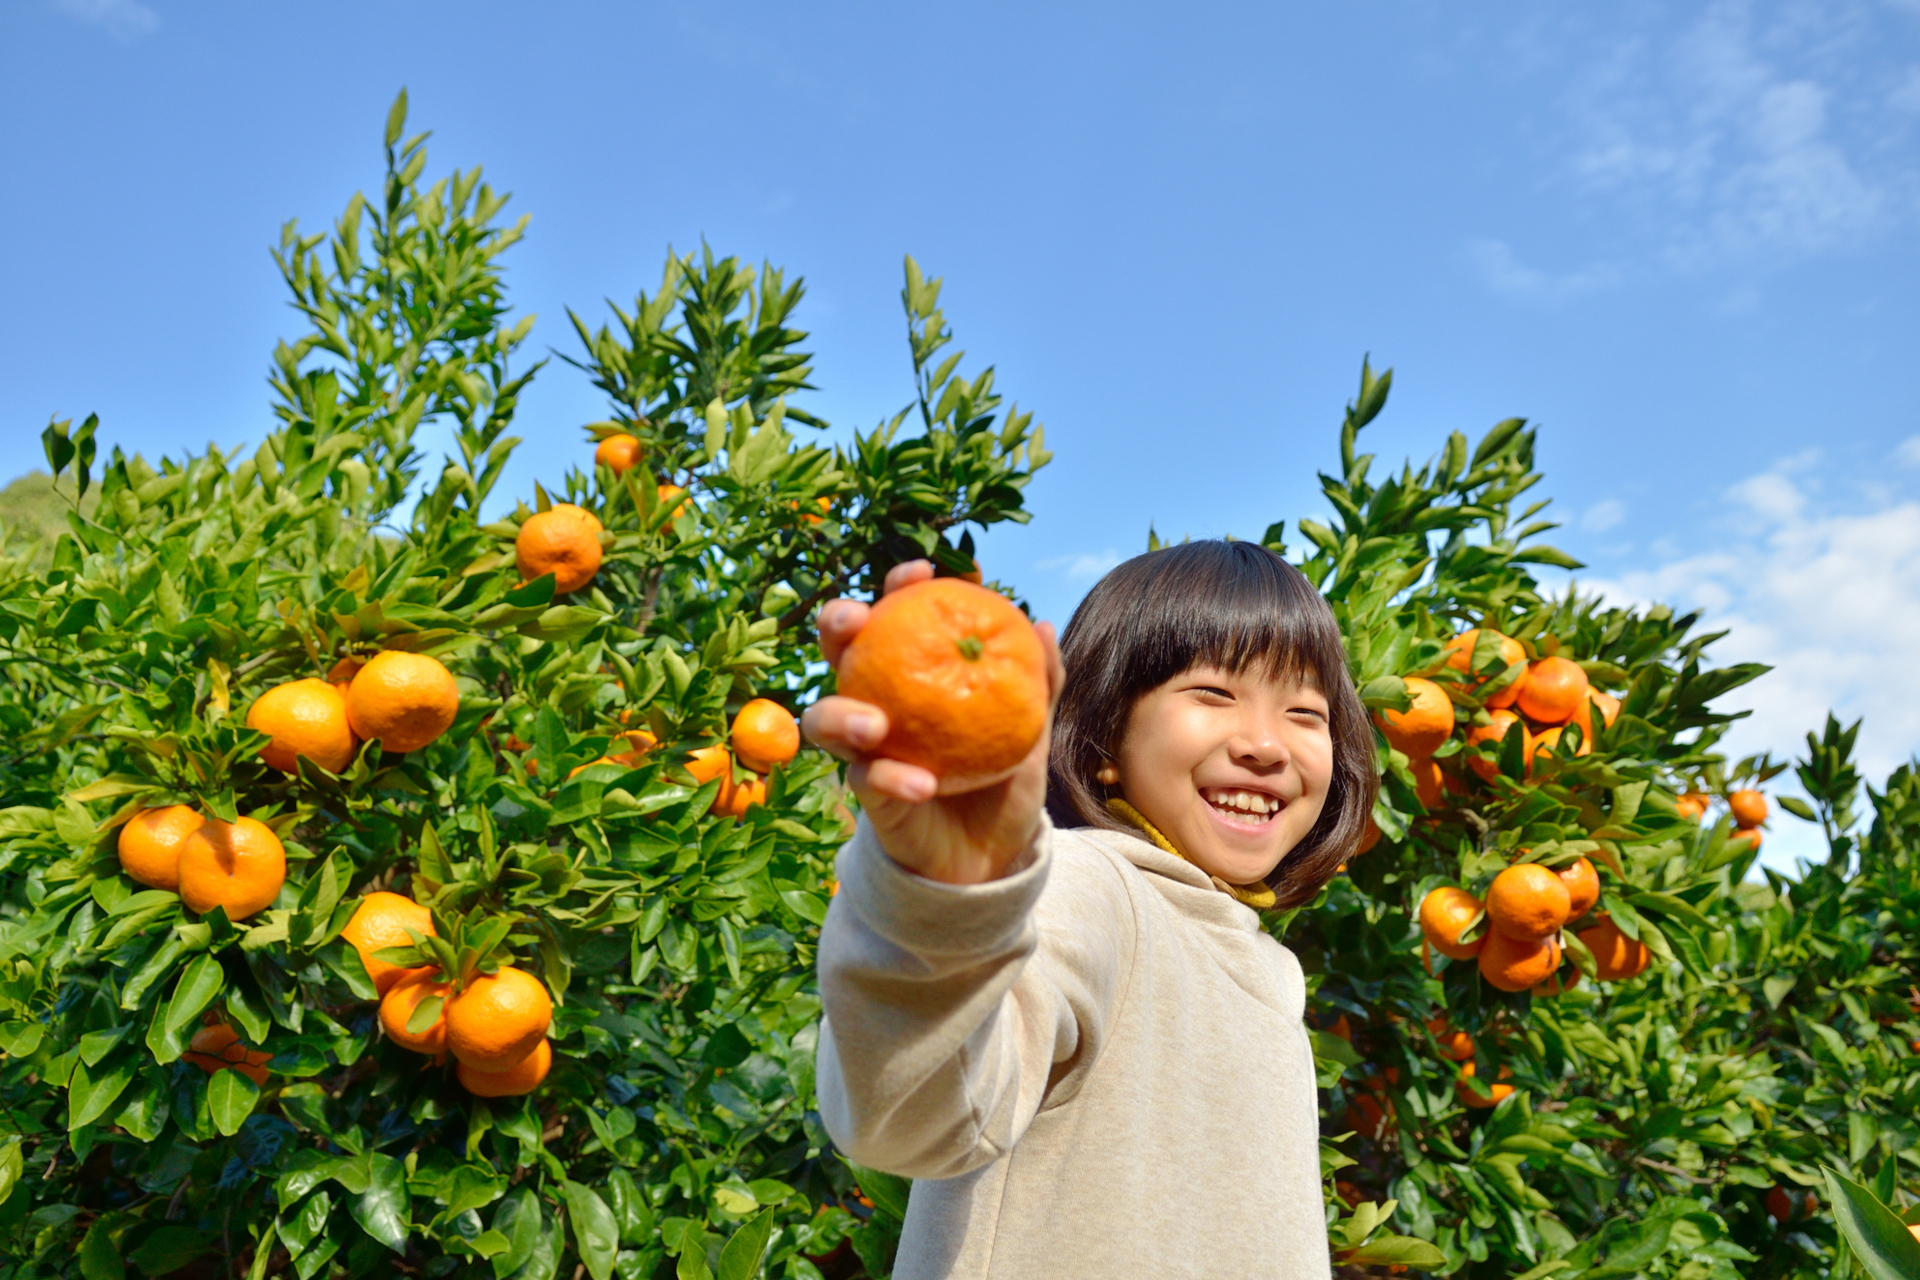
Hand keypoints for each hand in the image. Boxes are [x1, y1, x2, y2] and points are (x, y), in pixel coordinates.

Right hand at [802, 560, 1063, 884]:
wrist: (993, 853)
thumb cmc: (1004, 777)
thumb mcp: (1030, 727)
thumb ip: (1038, 680)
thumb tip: (1042, 624)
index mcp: (914, 673)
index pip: (897, 617)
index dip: (900, 587)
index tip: (922, 570)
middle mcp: (879, 702)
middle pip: (838, 651)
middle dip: (836, 624)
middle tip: (856, 619)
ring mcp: (867, 749)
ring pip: (823, 718)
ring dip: (842, 713)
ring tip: (876, 724)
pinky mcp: (869, 795)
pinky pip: (866, 780)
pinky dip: (893, 779)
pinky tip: (922, 784)